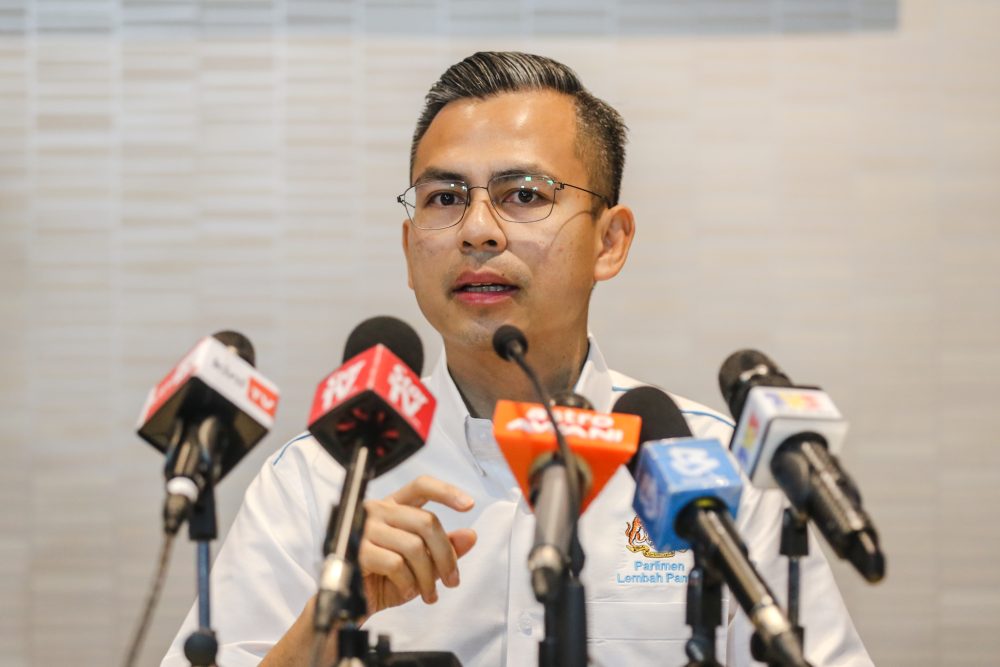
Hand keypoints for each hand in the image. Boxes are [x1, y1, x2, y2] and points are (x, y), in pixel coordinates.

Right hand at [359, 475, 477, 614]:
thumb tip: (470, 536)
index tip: (469, 504)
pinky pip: (396, 564)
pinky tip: (407, 591)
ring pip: (414, 546)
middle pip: (426, 521)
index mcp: (393, 507)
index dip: (446, 491)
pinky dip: (408, 583)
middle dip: (446, 555)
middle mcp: (378, 511)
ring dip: (428, 577)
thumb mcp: (420, 564)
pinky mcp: (357, 551)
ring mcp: (366, 529)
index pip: (421, 486)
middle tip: (452, 580)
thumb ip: (444, 548)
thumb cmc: (382, 579)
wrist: (351, 604)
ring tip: (428, 594)